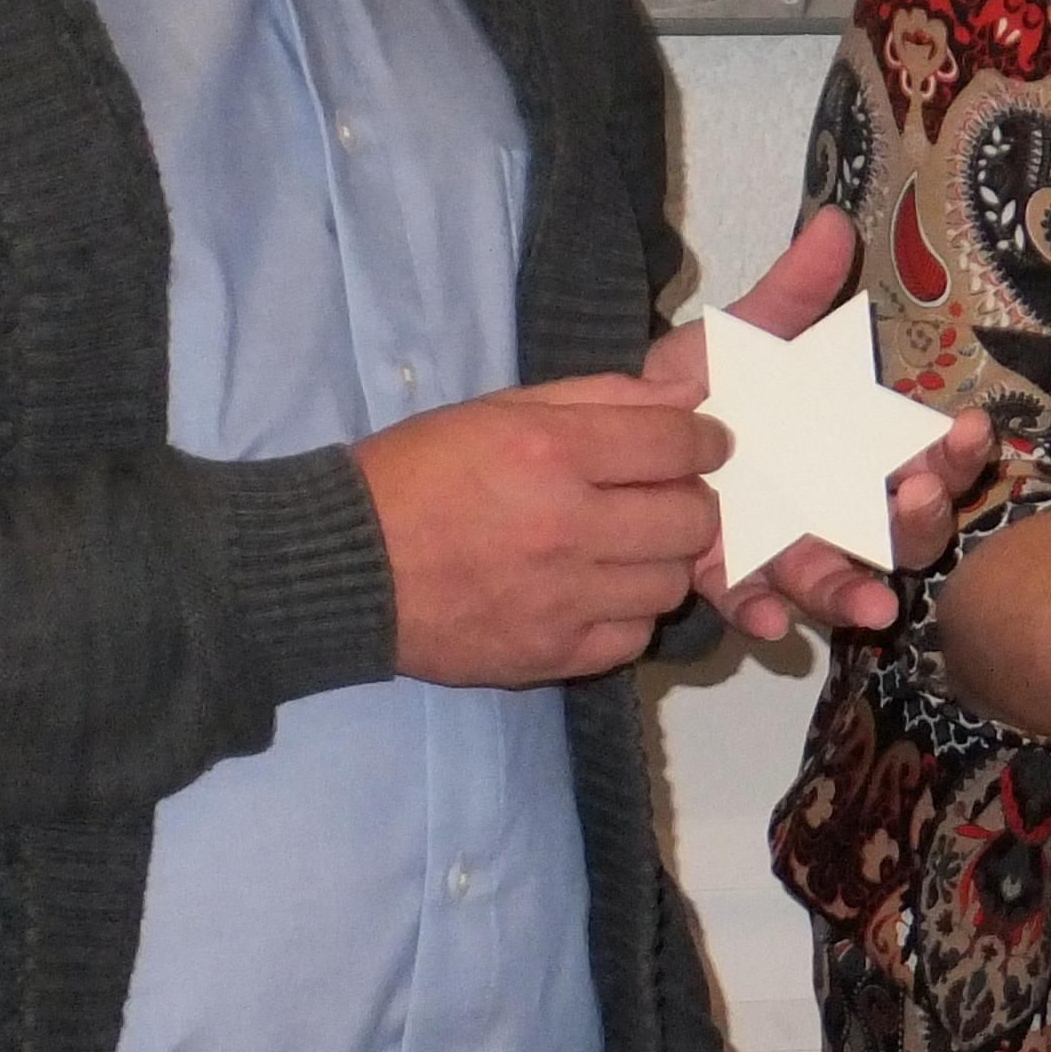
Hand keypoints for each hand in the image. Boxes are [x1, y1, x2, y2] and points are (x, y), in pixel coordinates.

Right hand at [356, 378, 727, 686]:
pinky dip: (629, 614)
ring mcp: (562, 599)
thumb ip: (598, 397)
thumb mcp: (498, 410)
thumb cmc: (416, 474)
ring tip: (629, 548)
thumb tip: (685, 398)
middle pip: (690, 520)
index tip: (706, 445)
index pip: (675, 443)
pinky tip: (599, 593)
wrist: (344, 565)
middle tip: (668, 498)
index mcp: (550, 451)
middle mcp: (566, 526)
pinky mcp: (549, 654)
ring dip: (663, 561)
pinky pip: (633, 638)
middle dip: (693, 502)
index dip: (705, 440)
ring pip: (670, 584)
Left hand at [645, 208, 995, 640]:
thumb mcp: (746, 333)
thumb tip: (830, 222)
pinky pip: (752, 604)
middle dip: (918, 524)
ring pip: (833, 578)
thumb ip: (790, 291)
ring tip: (871, 606)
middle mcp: (829, 504)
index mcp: (850, 447)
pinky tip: (768, 623)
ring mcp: (782, 545)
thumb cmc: (703, 381)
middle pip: (897, 531)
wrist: (620, 427)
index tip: (972, 429)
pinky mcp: (727, 575)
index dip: (956, 451)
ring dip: (854, 590)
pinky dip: (762, 615)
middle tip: (921, 502)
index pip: (925, 456)